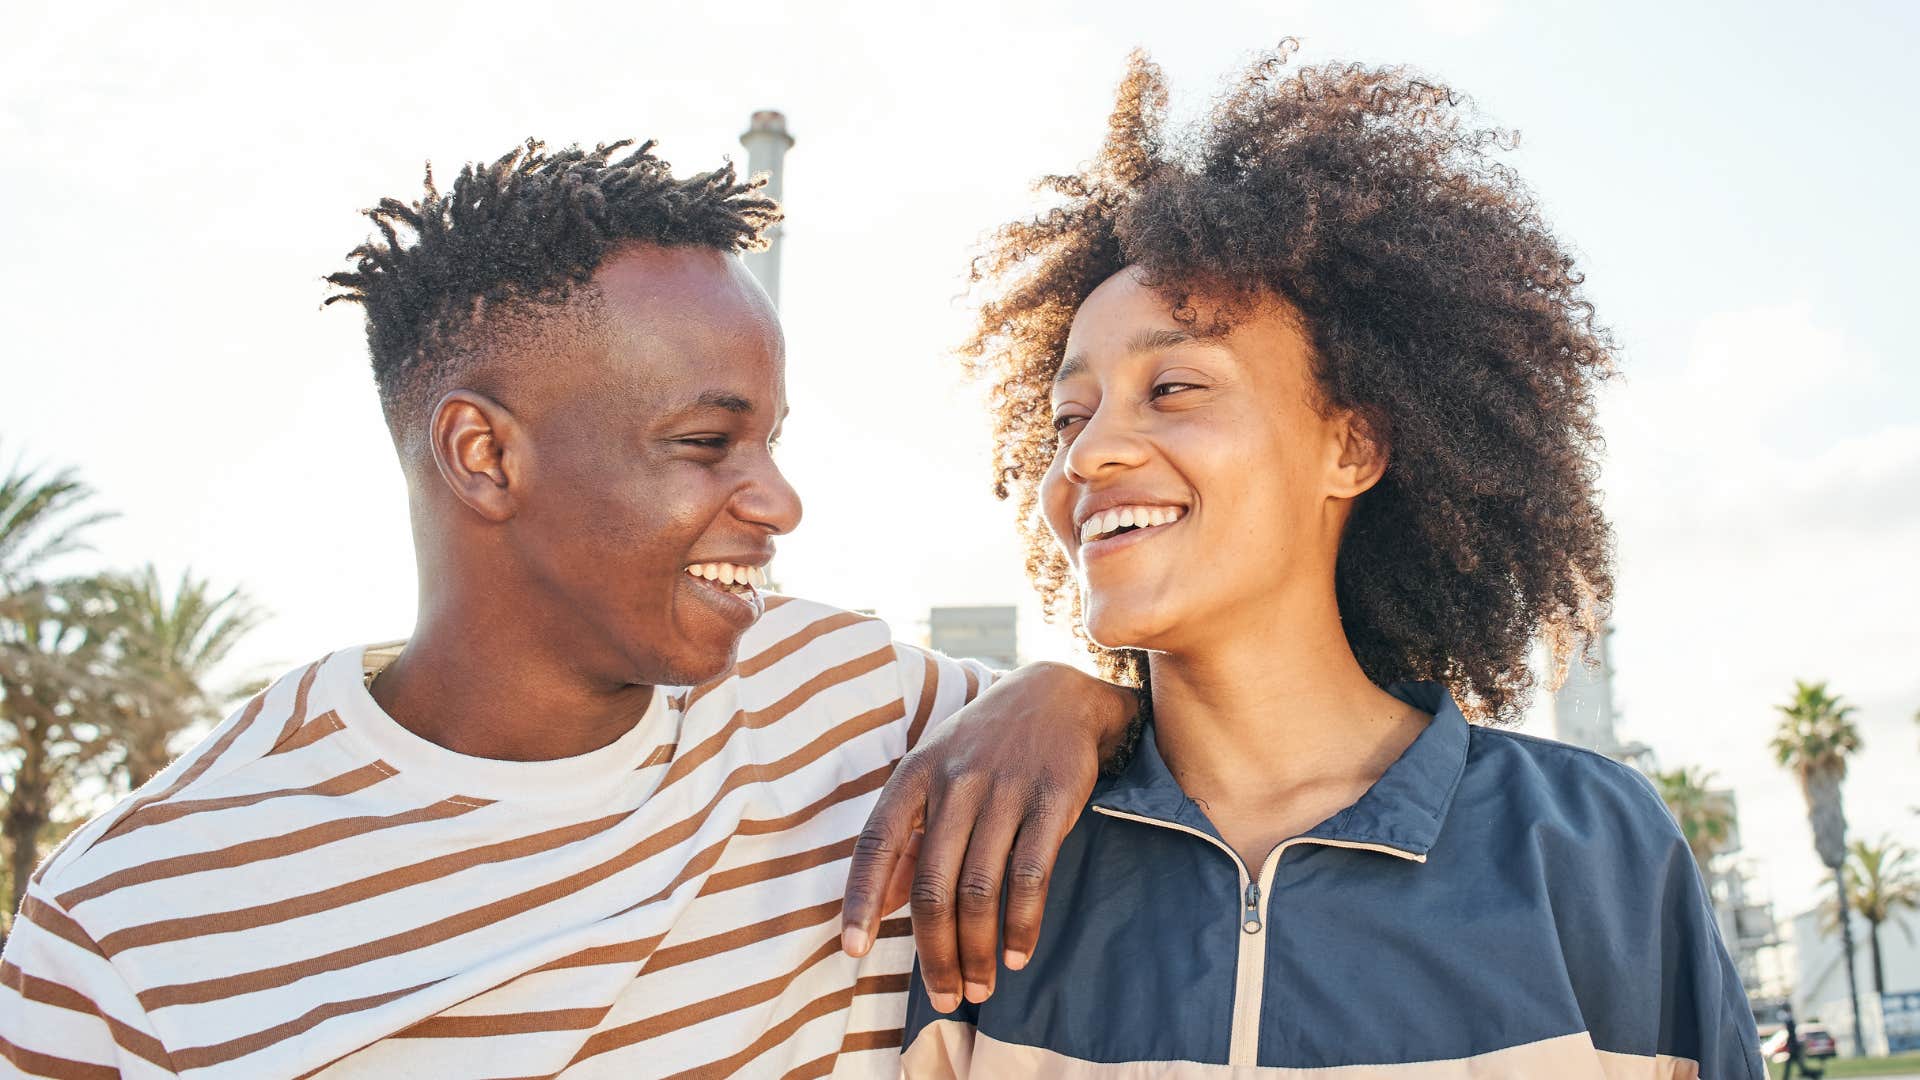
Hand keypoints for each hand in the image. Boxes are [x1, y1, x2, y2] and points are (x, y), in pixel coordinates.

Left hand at [840, 661, 1134, 1009]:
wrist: (1057, 695)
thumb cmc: (982, 747)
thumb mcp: (932, 776)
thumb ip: (903, 840)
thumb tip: (874, 909)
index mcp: (913, 776)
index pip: (875, 844)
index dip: (860, 900)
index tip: (852, 951)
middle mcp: (954, 783)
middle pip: (932, 886)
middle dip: (935, 953)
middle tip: (945, 998)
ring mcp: (1004, 791)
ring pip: (979, 891)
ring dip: (977, 950)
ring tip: (980, 987)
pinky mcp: (1052, 801)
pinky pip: (1030, 877)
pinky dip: (1023, 924)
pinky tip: (1018, 954)